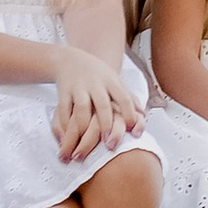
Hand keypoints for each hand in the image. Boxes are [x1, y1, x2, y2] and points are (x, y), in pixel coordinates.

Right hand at [47, 48, 137, 162]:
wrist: (70, 59)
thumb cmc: (98, 75)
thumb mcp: (115, 81)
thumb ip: (129, 98)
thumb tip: (144, 116)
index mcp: (112, 81)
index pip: (124, 97)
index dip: (129, 114)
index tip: (133, 131)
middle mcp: (96, 84)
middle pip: (103, 104)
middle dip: (107, 124)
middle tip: (109, 145)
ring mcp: (79, 88)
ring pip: (82, 108)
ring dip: (83, 129)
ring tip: (84, 148)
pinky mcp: (63, 92)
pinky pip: (64, 110)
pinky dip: (65, 126)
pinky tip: (67, 140)